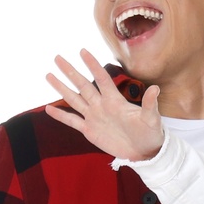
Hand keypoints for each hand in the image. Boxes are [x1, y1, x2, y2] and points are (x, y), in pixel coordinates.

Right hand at [44, 49, 163, 161]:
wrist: (144, 152)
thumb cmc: (150, 133)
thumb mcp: (151, 119)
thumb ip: (150, 104)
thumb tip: (155, 89)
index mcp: (114, 100)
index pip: (101, 78)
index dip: (93, 65)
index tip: (83, 51)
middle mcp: (101, 105)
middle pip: (82, 85)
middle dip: (70, 72)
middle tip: (57, 57)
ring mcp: (94, 117)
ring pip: (74, 99)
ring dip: (62, 88)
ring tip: (49, 75)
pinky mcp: (89, 130)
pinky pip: (72, 121)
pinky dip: (60, 116)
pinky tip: (48, 108)